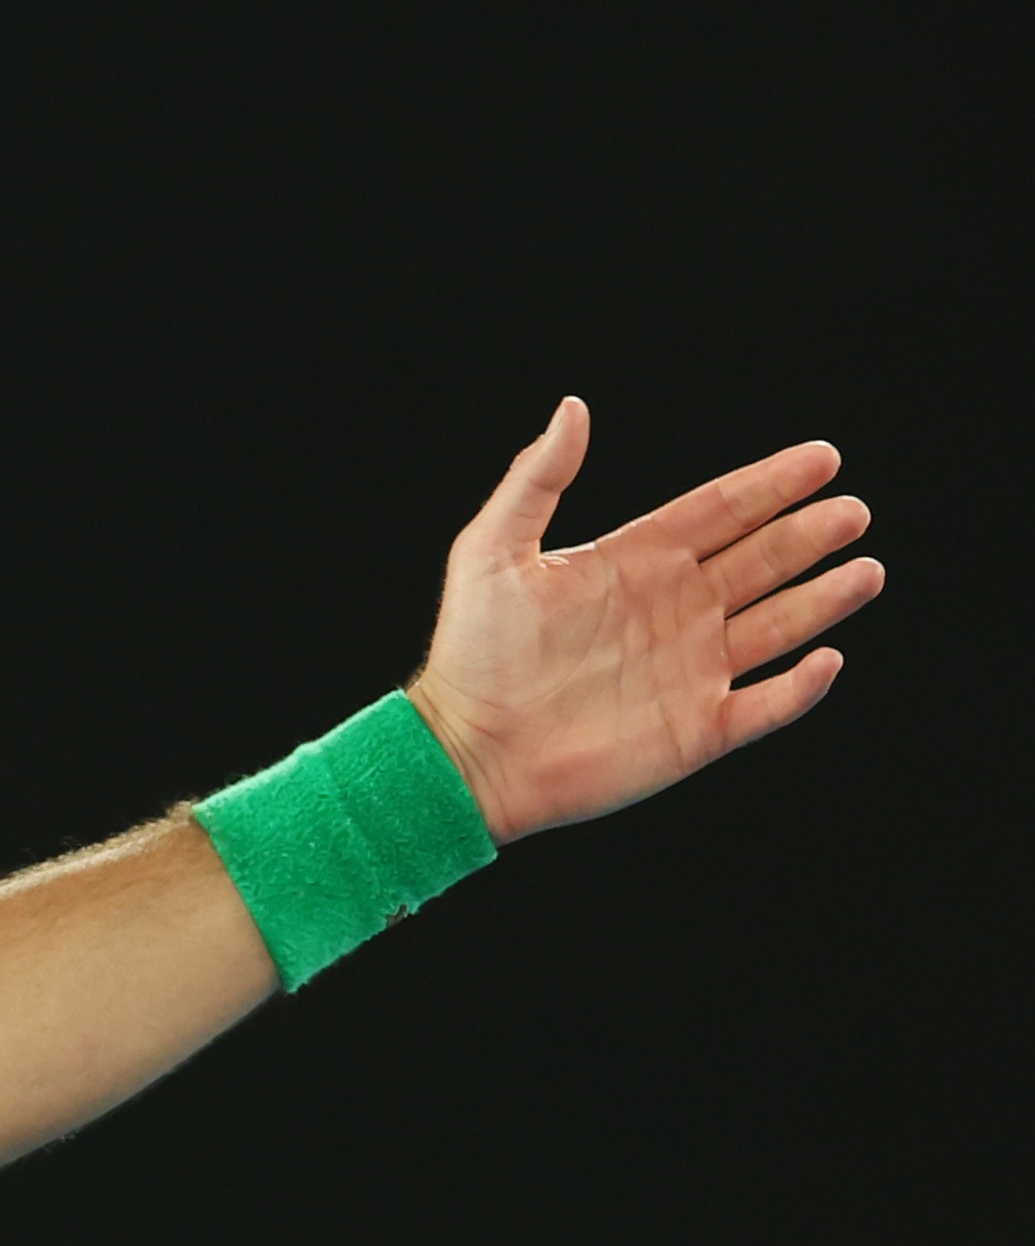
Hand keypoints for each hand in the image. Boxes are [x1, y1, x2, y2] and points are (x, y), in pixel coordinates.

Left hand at [407, 400, 885, 842]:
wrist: (465, 753)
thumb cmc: (471, 653)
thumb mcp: (492, 552)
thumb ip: (536, 480)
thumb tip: (572, 407)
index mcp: (637, 562)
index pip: (722, 511)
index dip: (772, 484)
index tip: (823, 458)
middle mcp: (674, 610)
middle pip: (762, 560)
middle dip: (810, 534)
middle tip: (853, 511)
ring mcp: (691, 671)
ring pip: (779, 625)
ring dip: (824, 599)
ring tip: (866, 569)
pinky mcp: (697, 730)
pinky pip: (766, 705)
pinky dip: (801, 686)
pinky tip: (827, 658)